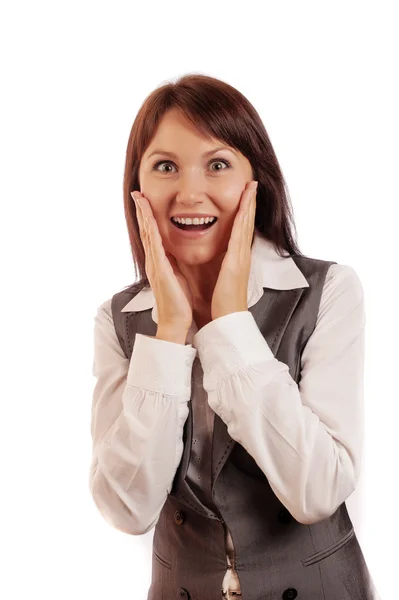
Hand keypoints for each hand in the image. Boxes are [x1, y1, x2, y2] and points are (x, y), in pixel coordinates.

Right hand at [131, 191, 193, 331]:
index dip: (148, 217)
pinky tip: (149, 217)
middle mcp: (153, 260)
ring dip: (143, 215)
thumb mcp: (177, 276)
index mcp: (159, 261)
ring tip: (139, 198)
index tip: (145, 201)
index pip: (152, 234)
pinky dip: (150, 229)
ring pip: (147, 233)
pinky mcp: (160, 269)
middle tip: (137, 193)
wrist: (176, 321)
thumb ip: (173, 263)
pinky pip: (154, 244)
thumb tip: (175, 254)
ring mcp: (154, 264)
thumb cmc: (178, 301)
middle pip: (145, 230)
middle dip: (141, 210)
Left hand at [211, 181, 257, 320]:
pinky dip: (244, 218)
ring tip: (252, 187)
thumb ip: (217, 264)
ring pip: (247, 224)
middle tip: (253, 183)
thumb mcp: (218, 277)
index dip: (244, 212)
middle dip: (250, 202)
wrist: (226, 319)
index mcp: (236, 258)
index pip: (241, 229)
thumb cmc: (220, 302)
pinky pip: (241, 235)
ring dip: (250, 205)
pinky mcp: (237, 261)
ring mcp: (241, 257)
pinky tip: (245, 206)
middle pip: (247, 222)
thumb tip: (213, 255)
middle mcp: (242, 255)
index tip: (246, 196)